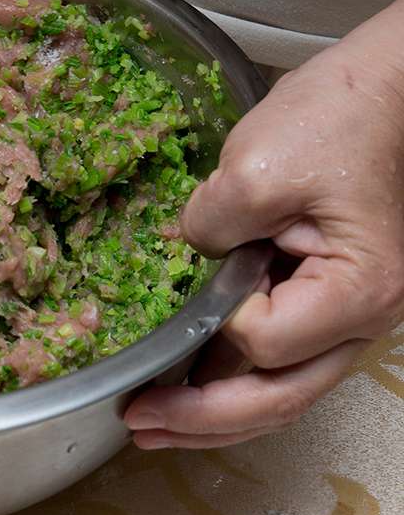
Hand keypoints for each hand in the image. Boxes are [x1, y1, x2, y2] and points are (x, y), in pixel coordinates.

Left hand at [125, 5, 403, 447]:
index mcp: (356, 292)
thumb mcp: (259, 163)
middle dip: (200, 419)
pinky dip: (233, 380)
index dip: (213, 324)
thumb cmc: (343, 117)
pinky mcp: (328, 298)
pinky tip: (192, 386)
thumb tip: (183, 255)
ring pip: (281, 391)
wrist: (394, 86)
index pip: (264, 340)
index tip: (184, 294)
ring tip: (155, 428)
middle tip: (137, 423)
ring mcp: (348, 315)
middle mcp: (362, 320)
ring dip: (214, 414)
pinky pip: (281, 358)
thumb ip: (209, 225)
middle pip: (277, 397)